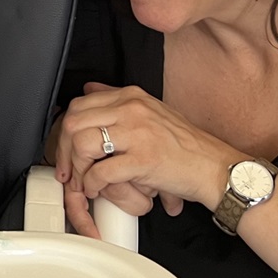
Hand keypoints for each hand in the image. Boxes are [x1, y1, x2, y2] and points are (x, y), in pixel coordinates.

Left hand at [51, 83, 237, 236]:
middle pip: (74, 122)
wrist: (214, 167)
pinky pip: (102, 171)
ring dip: (77, 167)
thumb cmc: (184, 146)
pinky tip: (98, 189)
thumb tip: (90, 88)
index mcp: (131, 97)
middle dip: (63, 150)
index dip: (64, 131)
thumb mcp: (150, 111)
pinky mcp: (144, 160)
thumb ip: (118, 101)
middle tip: (68, 169)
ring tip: (84, 180)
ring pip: (82, 143)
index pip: (80, 105)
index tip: (65, 149)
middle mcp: (132, 109)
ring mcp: (138, 133)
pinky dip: (93, 184)